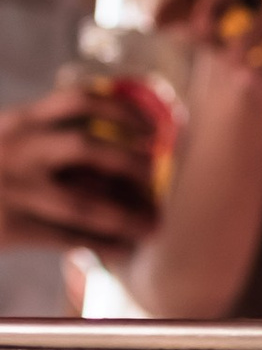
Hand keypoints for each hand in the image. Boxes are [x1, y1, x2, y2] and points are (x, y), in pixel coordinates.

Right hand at [0, 89, 163, 253]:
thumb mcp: (5, 136)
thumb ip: (40, 133)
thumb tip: (104, 143)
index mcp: (19, 122)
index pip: (77, 101)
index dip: (122, 110)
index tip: (152, 124)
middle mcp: (19, 151)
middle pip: (87, 149)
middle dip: (131, 161)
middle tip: (157, 170)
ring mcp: (14, 191)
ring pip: (83, 203)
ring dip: (125, 214)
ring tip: (153, 223)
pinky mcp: (10, 227)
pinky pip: (66, 237)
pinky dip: (99, 244)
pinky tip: (123, 248)